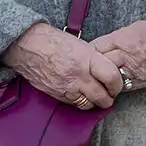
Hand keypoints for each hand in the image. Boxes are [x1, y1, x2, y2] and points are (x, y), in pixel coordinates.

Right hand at [2, 23, 122, 108]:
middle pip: (102, 96)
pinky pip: (74, 104)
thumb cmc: (53, 40)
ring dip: (95, 102)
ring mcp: (67, 87)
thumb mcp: (79, 44)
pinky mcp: (57, 95)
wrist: (27, 46)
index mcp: (86, 58)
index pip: (112, 77)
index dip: (118, 83)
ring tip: (96, 96)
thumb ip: (95, 58)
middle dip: (109, 98)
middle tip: (110, 94)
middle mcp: (78, 75)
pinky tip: (81, 94)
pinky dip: (80, 102)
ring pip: (88, 104)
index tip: (117, 83)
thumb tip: (111, 66)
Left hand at [91, 18, 145, 90]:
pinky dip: (116, 85)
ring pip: (108, 80)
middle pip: (98, 65)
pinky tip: (113, 83)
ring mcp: (134, 71)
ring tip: (98, 78)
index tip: (84, 54)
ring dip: (102, 79)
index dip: (87, 52)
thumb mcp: (133, 28)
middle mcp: (126, 56)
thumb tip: (102, 47)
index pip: (95, 48)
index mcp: (122, 39)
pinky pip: (123, 87)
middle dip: (91, 67)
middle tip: (86, 68)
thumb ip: (115, 39)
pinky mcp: (142, 82)